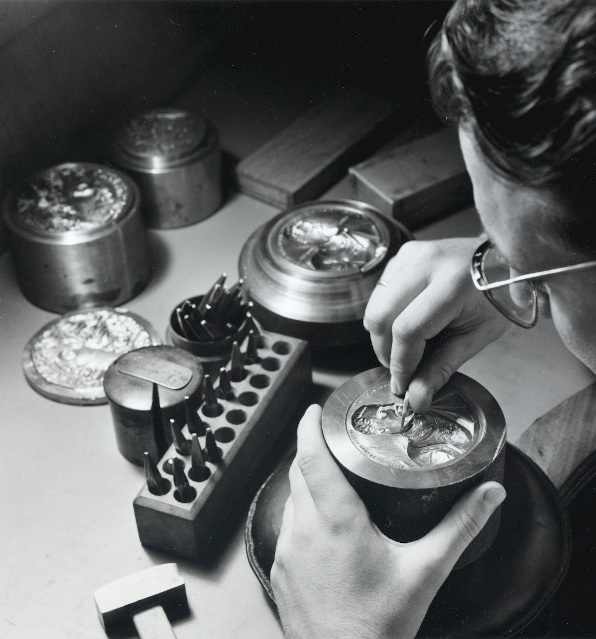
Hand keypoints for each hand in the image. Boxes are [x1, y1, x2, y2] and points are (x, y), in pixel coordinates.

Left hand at [271, 405, 505, 638]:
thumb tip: (490, 495)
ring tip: (332, 474)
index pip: (311, 457)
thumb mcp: (425, 572)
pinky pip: (287, 525)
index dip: (310, 426)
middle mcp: (303, 530)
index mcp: (335, 521)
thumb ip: (459, 528)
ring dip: (307, 480)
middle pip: (299, 471)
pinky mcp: (280, 569)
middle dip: (312, 448)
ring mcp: (287, 551)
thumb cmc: (380, 625)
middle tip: (333, 438)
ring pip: (291, 498)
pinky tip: (323, 521)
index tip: (317, 410)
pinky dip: (302, 510)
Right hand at [364, 237, 508, 411]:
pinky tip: (403, 322)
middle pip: (381, 316)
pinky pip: (379, 292)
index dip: (400, 363)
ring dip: (381, 335)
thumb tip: (415, 400)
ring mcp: (412, 255)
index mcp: (452, 285)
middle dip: (384, 351)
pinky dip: (385, 315)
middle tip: (399, 368)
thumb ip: (442, 367)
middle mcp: (426, 264)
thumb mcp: (476, 338)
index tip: (402, 385)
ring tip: (401, 348)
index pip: (408, 330)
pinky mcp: (403, 254)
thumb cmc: (495, 299)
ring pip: (374, 305)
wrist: (502, 260)